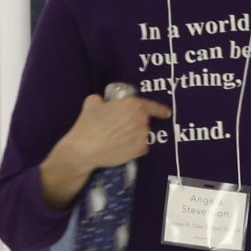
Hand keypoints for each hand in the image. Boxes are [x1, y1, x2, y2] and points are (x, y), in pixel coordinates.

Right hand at [42, 90, 171, 207]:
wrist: (84, 149)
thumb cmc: (88, 124)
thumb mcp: (93, 102)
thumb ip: (104, 100)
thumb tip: (106, 102)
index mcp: (133, 105)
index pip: (153, 106)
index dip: (160, 110)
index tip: (166, 113)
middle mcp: (142, 120)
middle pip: (145, 120)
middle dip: (137, 122)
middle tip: (122, 127)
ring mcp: (143, 136)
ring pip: (143, 134)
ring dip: (135, 135)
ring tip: (119, 138)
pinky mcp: (140, 151)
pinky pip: (141, 146)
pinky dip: (134, 146)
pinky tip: (122, 147)